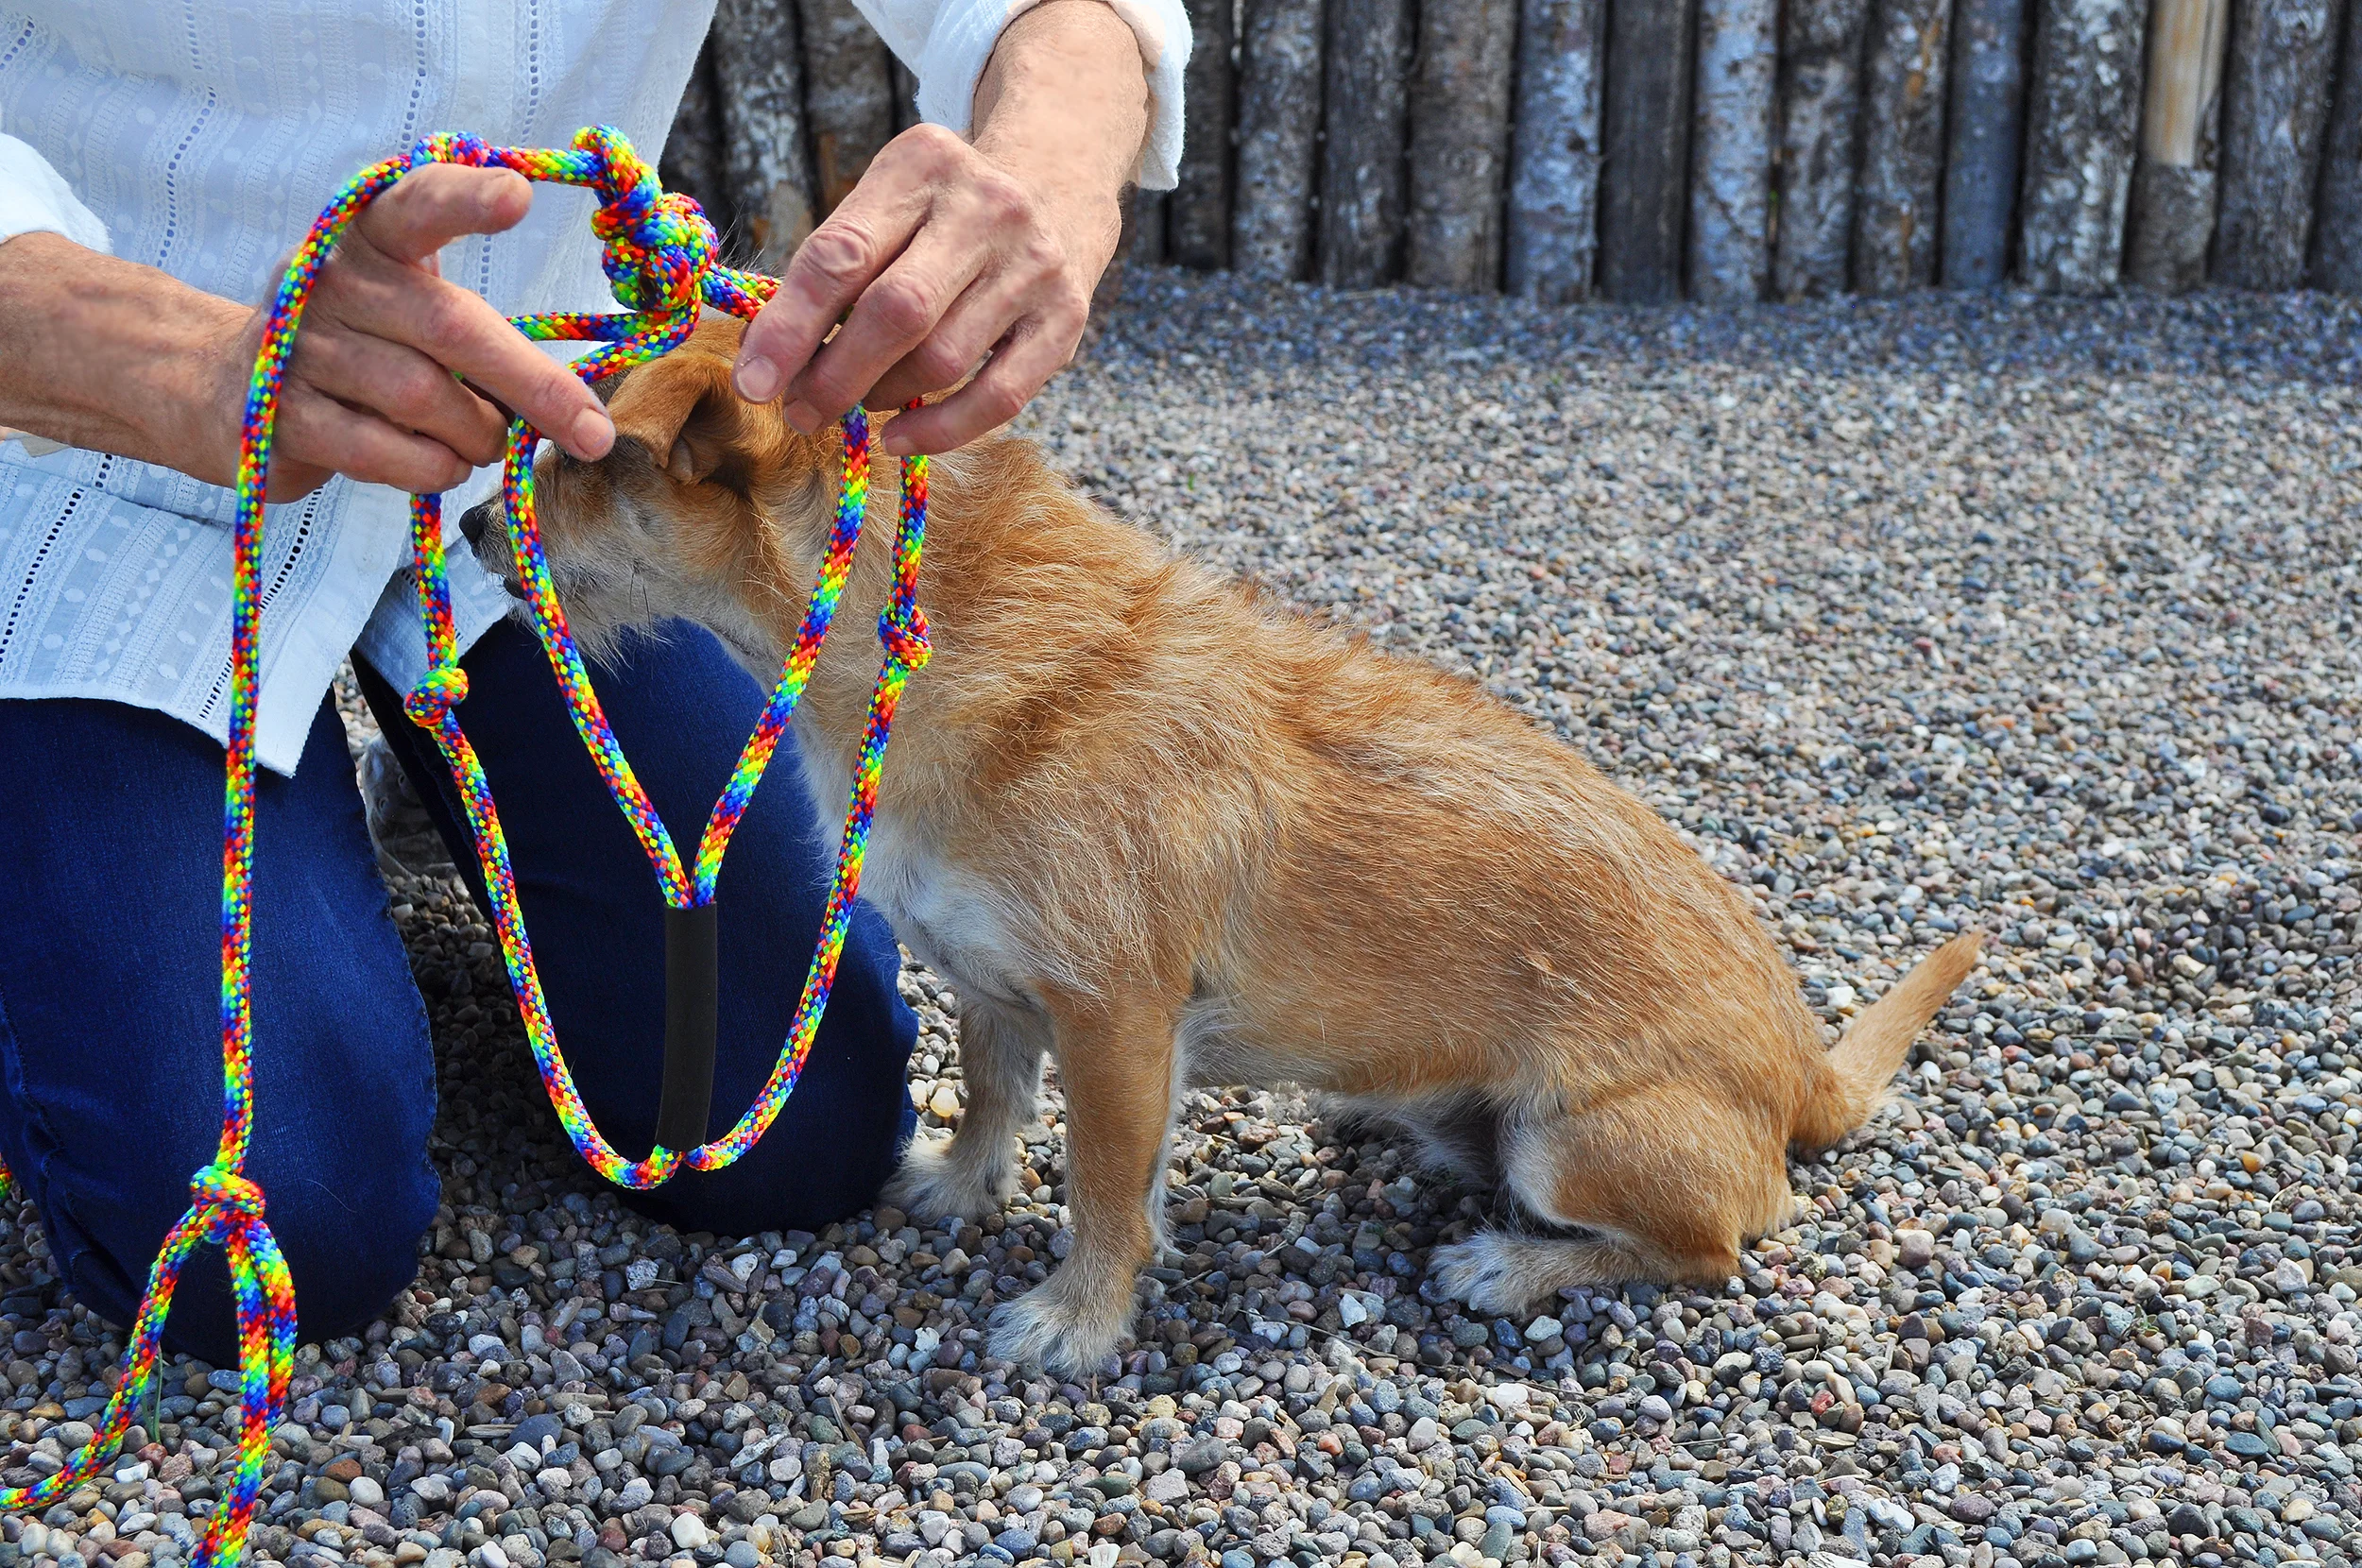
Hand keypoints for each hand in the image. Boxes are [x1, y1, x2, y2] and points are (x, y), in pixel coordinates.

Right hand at [202, 163, 616, 498]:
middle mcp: (328, 279)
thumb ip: (476, 328)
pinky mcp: (281, 415)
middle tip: (591, 432)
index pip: (418, 202)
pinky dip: (434, 467)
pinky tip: (442, 463)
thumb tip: (577, 407)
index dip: (466, 199)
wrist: (219, 383)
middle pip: (451, 326)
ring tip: (484, 441)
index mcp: (368, 235)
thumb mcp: (406, 305)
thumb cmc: (357, 342)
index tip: (518, 196)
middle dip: (534, 386)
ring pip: (425, 398)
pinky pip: (386, 452)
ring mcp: (298, 347)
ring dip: (477, 435)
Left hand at [729, 0, 1149, 455]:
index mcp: (920, 166)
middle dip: (835, 376)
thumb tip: (775, 363)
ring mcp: (1033, 264)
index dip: (790, 328)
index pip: (840, 255)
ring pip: (942, 360)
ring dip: (884, 396)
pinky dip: (941, 431)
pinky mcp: (1065, 319)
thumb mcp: (890, 202)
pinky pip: (998, 397)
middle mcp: (985, 207)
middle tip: (800, 411)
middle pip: (895, 312)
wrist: (1059, 181)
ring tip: (859, 402)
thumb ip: (837, 267)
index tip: (754, 383)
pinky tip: (900, 437)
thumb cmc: (944, 210)